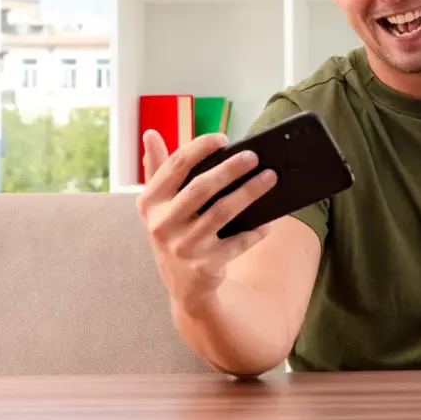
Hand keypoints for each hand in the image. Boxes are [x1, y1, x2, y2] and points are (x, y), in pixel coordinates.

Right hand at [135, 130, 276, 315]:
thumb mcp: (160, 205)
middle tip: (254, 156)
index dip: (199, 149)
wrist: (184, 286)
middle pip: (201, 188)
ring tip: (271, 177)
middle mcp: (161, 225)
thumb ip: (157, 169)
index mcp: (150, 203)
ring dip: (249, 192)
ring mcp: (182, 247)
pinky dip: (256, 231)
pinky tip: (270, 220)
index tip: (223, 138)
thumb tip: (150, 133)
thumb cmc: (176, 232)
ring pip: (222, 212)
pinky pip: (237, 243)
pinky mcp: (204, 266)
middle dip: (230, 168)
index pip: (174, 167)